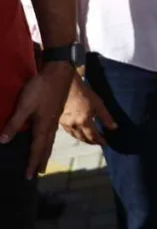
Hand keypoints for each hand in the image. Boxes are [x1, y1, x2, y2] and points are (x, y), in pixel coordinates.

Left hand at [0, 62, 74, 178]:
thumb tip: (3, 141)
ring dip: (46, 152)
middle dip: (41, 161)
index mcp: (43, 125)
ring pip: (50, 140)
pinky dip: (48, 142)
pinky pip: (52, 133)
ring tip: (43, 161)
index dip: (32, 163)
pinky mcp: (55, 112)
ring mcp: (54, 118)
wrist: (59, 73)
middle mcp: (50, 125)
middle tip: (39, 173)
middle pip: (46, 147)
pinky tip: (46, 139)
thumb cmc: (41, 88)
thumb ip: (14, 123)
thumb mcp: (24, 105)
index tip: (28, 176)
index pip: (37, 149)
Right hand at [60, 75, 116, 145]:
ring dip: (84, 139)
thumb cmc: (85, 94)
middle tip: (99, 142)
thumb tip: (114, 128)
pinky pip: (70, 133)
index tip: (106, 143)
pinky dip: (76, 135)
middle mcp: (74, 126)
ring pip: (76, 137)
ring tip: (91, 139)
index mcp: (84, 121)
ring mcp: (66, 125)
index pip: (93, 136)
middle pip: (84, 139)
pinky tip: (80, 133)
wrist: (69, 88)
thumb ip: (106, 117)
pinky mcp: (61, 122)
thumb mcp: (99, 105)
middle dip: (92, 142)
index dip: (100, 141)